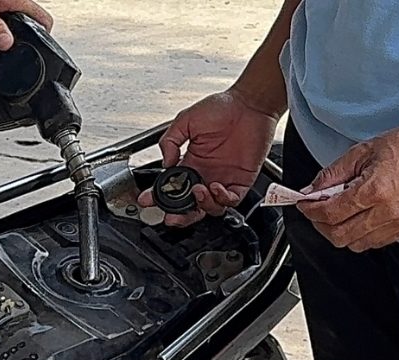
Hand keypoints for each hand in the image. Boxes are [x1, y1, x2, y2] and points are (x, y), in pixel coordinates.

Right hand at [138, 89, 279, 226]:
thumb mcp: (186, 119)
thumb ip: (170, 140)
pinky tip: (216, 187)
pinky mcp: (241, 181)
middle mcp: (207, 173)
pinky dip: (222, 199)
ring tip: (197, 192)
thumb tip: (165, 162)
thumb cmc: (223, 107)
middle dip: (180, 214)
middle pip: (190, 204)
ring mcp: (223, 178)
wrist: (250, 104)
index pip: (173, 186)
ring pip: (210, 207)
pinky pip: (231, 200)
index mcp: (191, 161)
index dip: (160, 196)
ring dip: (202, 205)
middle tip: (172, 216)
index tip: (148, 200)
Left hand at [297, 118, 398, 251]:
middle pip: (339, 236)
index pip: (330, 213)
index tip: (304, 205)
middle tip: (317, 211)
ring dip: (340, 233)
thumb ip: (333, 173)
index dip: (310, 211)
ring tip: (339, 214)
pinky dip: (360, 235)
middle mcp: (388, 212)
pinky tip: (359, 218)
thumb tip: (311, 190)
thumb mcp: (364, 151)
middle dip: (321, 225)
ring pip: (356, 245)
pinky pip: (375, 243)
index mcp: (375, 190)